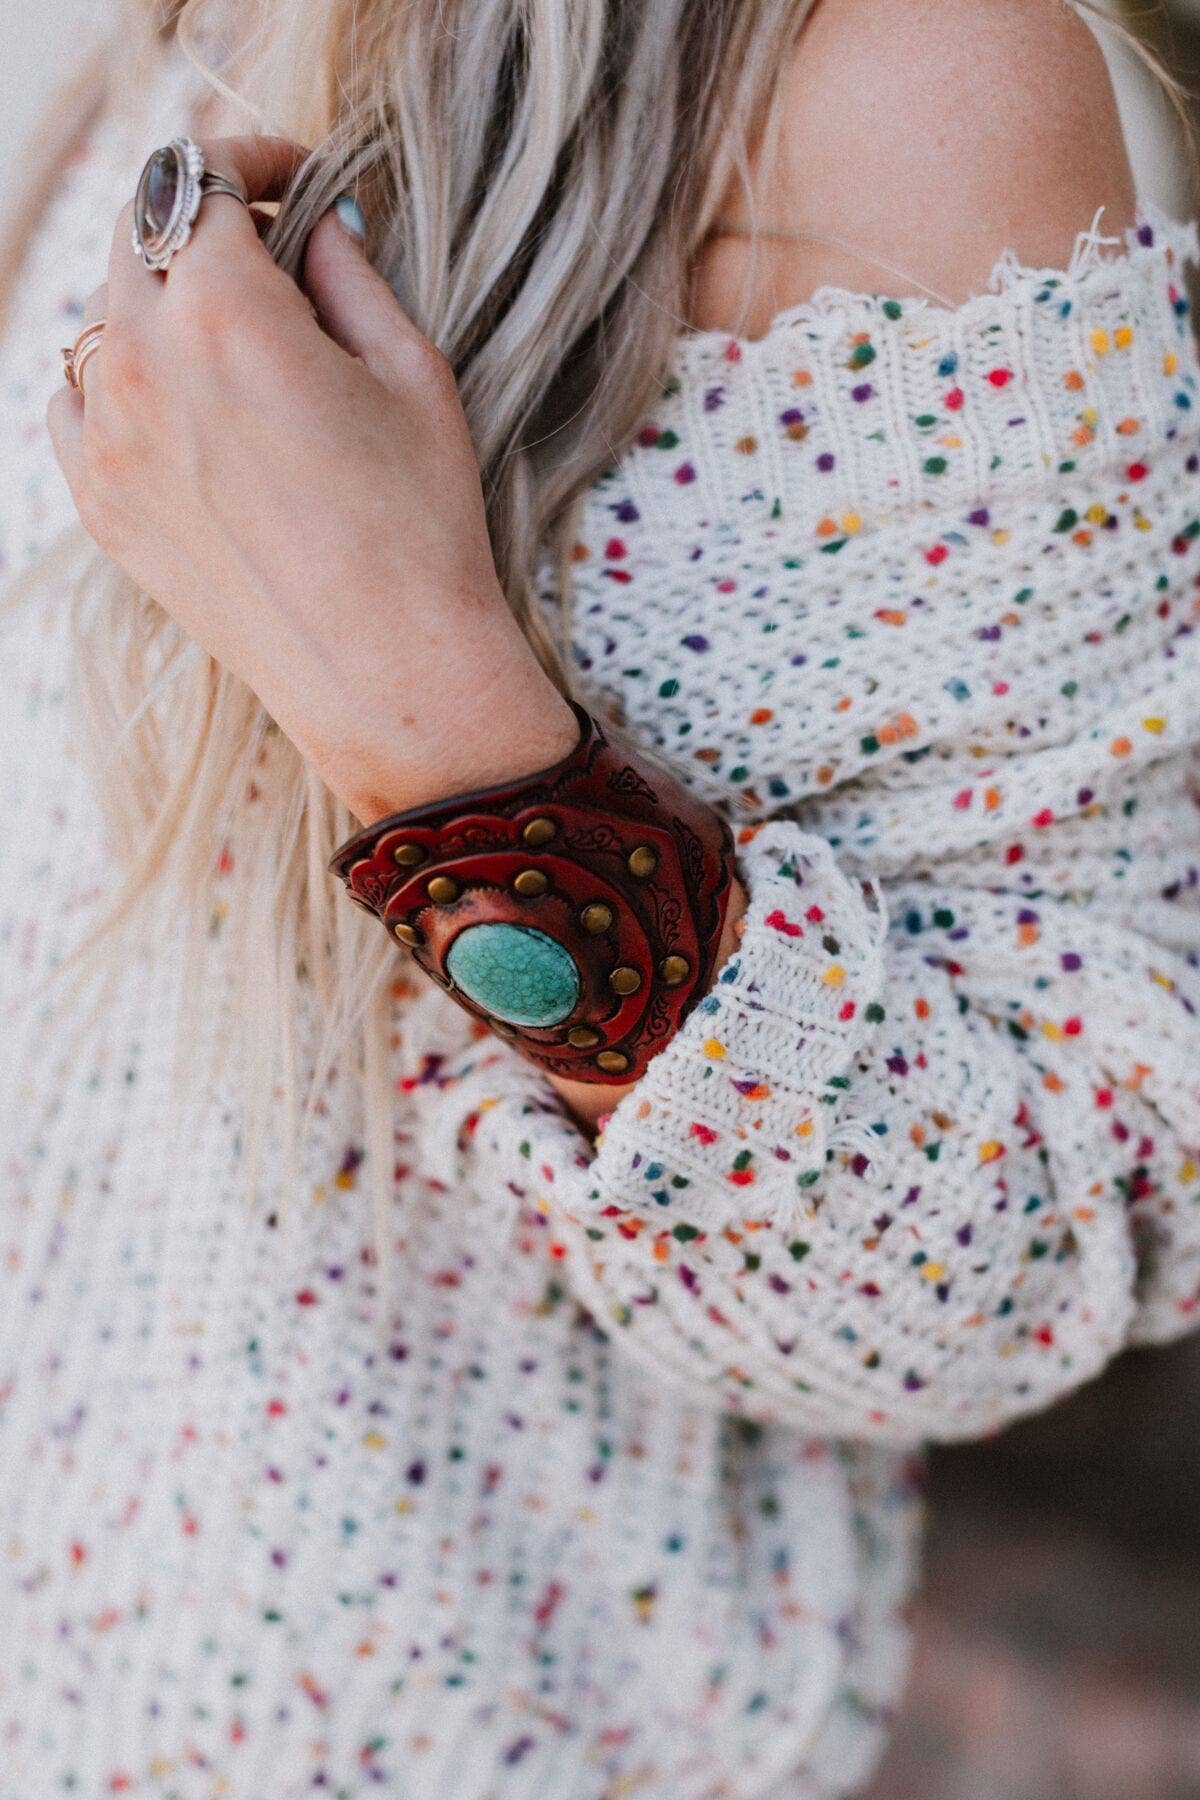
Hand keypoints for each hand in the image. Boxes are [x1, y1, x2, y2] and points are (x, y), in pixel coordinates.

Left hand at [47, 135, 577, 823]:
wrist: (388, 668)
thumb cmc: (420, 526)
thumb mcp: (412, 374)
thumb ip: (350, 275)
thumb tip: (317, 224)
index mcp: (227, 313)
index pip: (200, 180)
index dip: (251, 162)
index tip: (289, 179)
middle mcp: (146, 364)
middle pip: (142, 236)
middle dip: (202, 223)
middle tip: (268, 252)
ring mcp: (111, 440)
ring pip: (103, 320)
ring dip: (159, 303)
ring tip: (230, 341)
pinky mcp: (103, 505)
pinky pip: (76, 405)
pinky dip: (117, 383)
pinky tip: (180, 406)